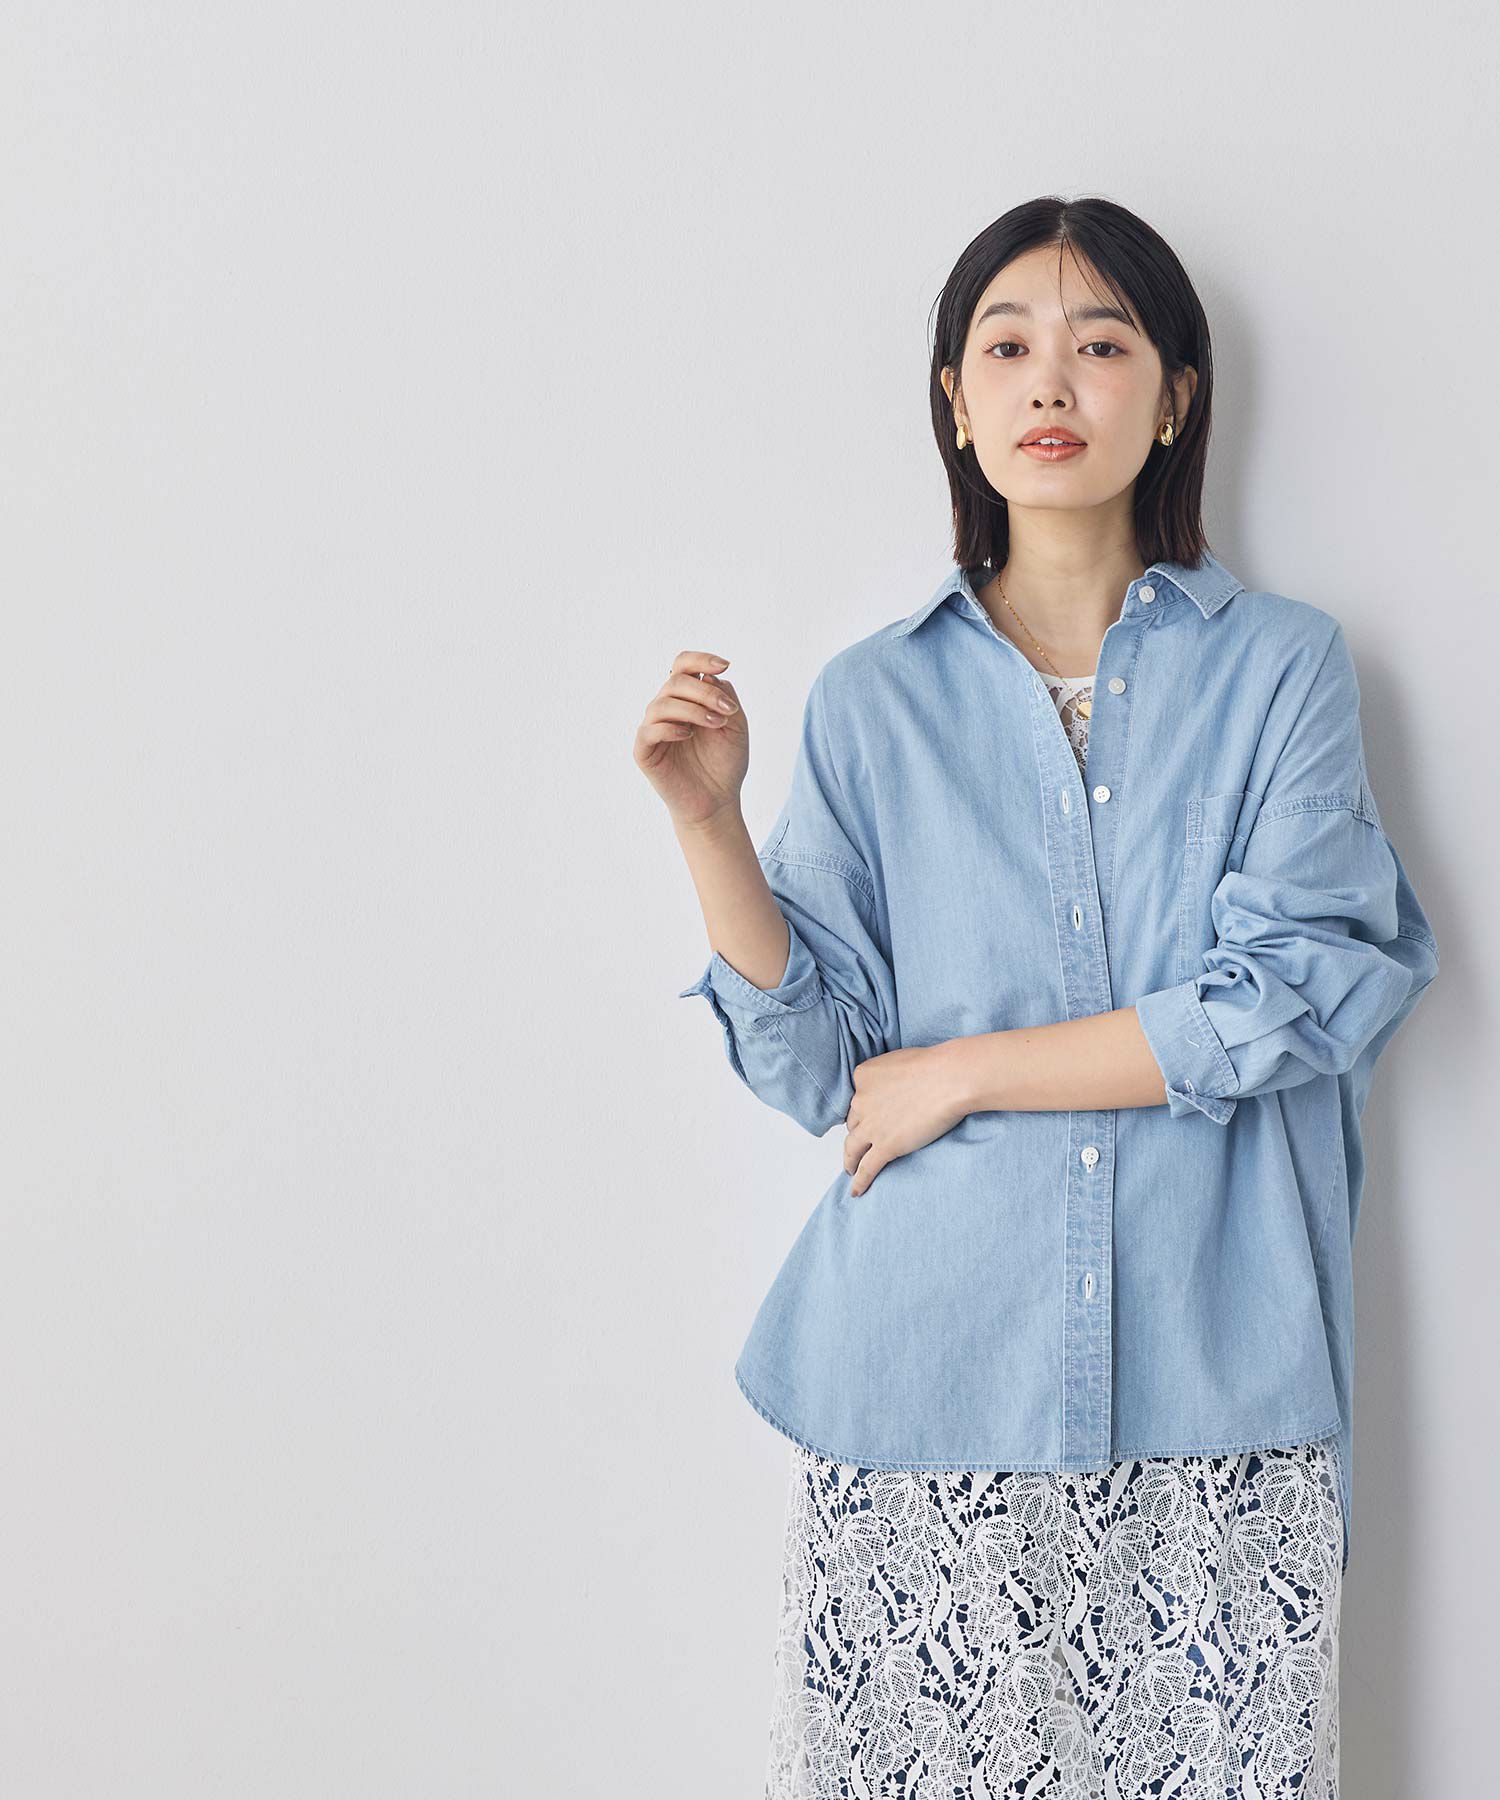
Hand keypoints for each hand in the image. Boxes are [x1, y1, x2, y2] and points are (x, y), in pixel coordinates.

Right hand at [633, 650, 748, 827]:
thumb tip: (708, 676)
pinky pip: (649, 730)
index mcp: (687, 699)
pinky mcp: (644, 751)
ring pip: (662, 703)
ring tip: (715, 724)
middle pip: (676, 681)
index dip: (701, 659)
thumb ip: (726, 697)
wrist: (718, 801)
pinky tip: (689, 735)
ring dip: (693, 709)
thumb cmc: (725, 763)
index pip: (683, 666)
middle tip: (726, 711)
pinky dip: (670, 727)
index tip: (725, 665)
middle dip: (704, 691)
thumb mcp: (736, 725)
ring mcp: (653, 729)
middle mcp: (667, 709)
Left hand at [842, 1040, 971, 1195]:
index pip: (858, 1097)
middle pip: (854, 1122)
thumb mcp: (902, 1062)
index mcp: (863, 1076)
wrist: (949, 1079)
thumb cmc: (935, 1066)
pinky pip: (867, 1168)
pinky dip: (860, 1181)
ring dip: (850, 1160)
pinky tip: (857, 1191)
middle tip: (862, 1143)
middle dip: (859, 1132)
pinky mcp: (886, 1146)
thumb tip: (896, 1089)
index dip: (865, 1109)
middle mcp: (861, 1100)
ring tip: (851, 1169)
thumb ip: (891, 1077)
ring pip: (853, 1148)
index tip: (871, 1116)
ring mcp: (872, 1125)